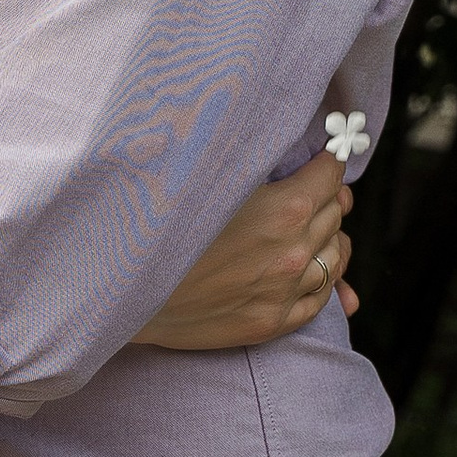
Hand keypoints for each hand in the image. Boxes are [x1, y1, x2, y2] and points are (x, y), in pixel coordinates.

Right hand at [132, 147, 355, 352]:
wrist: (120, 289)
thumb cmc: (154, 222)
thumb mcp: (202, 175)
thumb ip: (247, 157)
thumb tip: (273, 133)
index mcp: (284, 208)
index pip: (331, 176)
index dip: (327, 163)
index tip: (321, 159)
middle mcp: (294, 251)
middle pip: (335, 213)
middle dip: (326, 197)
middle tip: (311, 190)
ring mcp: (286, 291)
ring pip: (335, 257)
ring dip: (327, 238)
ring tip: (310, 229)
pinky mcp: (272, 323)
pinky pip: (321, 299)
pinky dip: (322, 281)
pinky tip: (307, 269)